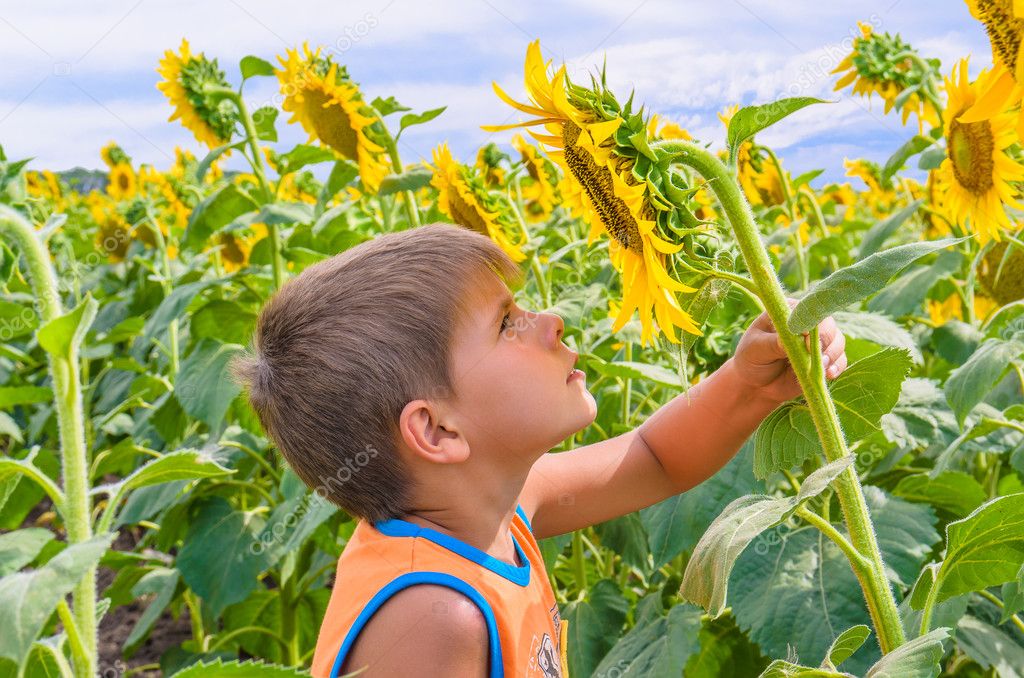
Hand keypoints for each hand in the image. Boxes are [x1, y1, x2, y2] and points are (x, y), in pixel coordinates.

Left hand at [732, 299, 846, 402]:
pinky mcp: (824, 359)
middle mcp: (806, 324)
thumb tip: (797, 338)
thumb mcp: (756, 349)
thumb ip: (774, 343)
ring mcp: (817, 342)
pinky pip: (840, 360)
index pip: (805, 309)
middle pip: (827, 324)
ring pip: (837, 341)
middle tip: (816, 357)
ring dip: (832, 354)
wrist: (757, 386)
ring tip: (820, 367)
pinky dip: (837, 366)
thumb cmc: (752, 360)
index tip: (806, 337)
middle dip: (825, 341)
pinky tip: (829, 375)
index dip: (810, 322)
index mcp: (787, 312)